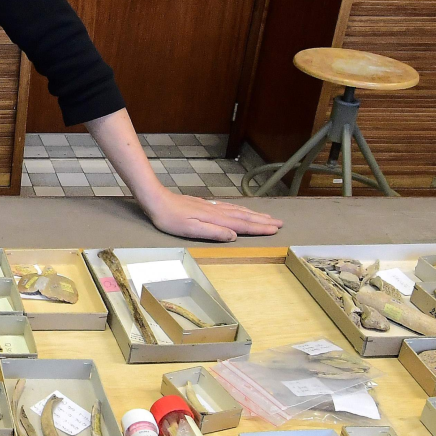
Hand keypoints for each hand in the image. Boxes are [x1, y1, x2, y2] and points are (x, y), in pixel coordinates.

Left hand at [138, 188, 281, 242]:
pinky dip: (241, 210)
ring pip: (238, 211)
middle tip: (280, 223)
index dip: (260, 228)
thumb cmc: (170, 218)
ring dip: (254, 214)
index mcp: (215, 219)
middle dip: (263, 220)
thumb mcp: (190, 229)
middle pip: (244, 216)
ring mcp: (211, 207)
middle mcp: (217, 211)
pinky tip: (242, 210)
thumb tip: (234, 236)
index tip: (275, 229)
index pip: (242, 225)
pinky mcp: (205, 205)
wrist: (156, 200)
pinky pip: (230, 207)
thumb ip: (213, 233)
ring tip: (268, 217)